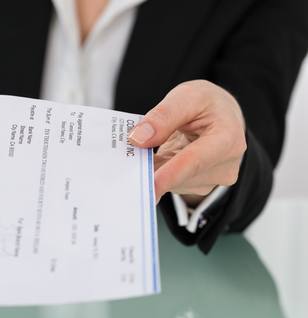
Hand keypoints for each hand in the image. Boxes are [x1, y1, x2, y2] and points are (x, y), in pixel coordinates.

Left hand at [128, 80, 246, 205]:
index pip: (195, 161)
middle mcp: (224, 165)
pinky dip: (157, 172)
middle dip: (152, 169)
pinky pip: (171, 183)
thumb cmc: (208, 103)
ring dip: (154, 169)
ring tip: (146, 149)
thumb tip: (138, 139)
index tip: (150, 186)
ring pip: (172, 182)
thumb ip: (163, 115)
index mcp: (228, 138)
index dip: (171, 174)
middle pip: (179, 175)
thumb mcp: (187, 96)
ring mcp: (213, 179)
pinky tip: (153, 159)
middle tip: (126, 158)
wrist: (222, 115)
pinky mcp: (199, 186)